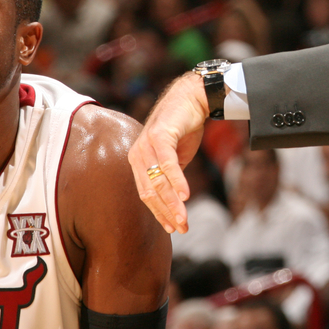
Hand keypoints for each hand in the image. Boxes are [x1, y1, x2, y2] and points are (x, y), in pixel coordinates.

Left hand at [127, 72, 208, 232]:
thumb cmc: (183, 129)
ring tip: (184, 219)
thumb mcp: (175, 158)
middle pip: (150, 192)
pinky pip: (167, 164)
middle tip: (182, 228)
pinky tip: (185, 196)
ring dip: (173, 203)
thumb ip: (169, 177)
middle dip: (166, 213)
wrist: (191, 99)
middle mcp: (137, 154)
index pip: (146, 194)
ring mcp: (146, 145)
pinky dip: (177, 181)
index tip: (172, 228)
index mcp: (137, 161)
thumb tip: (174, 203)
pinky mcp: (159, 136)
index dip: (159, 213)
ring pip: (159, 181)